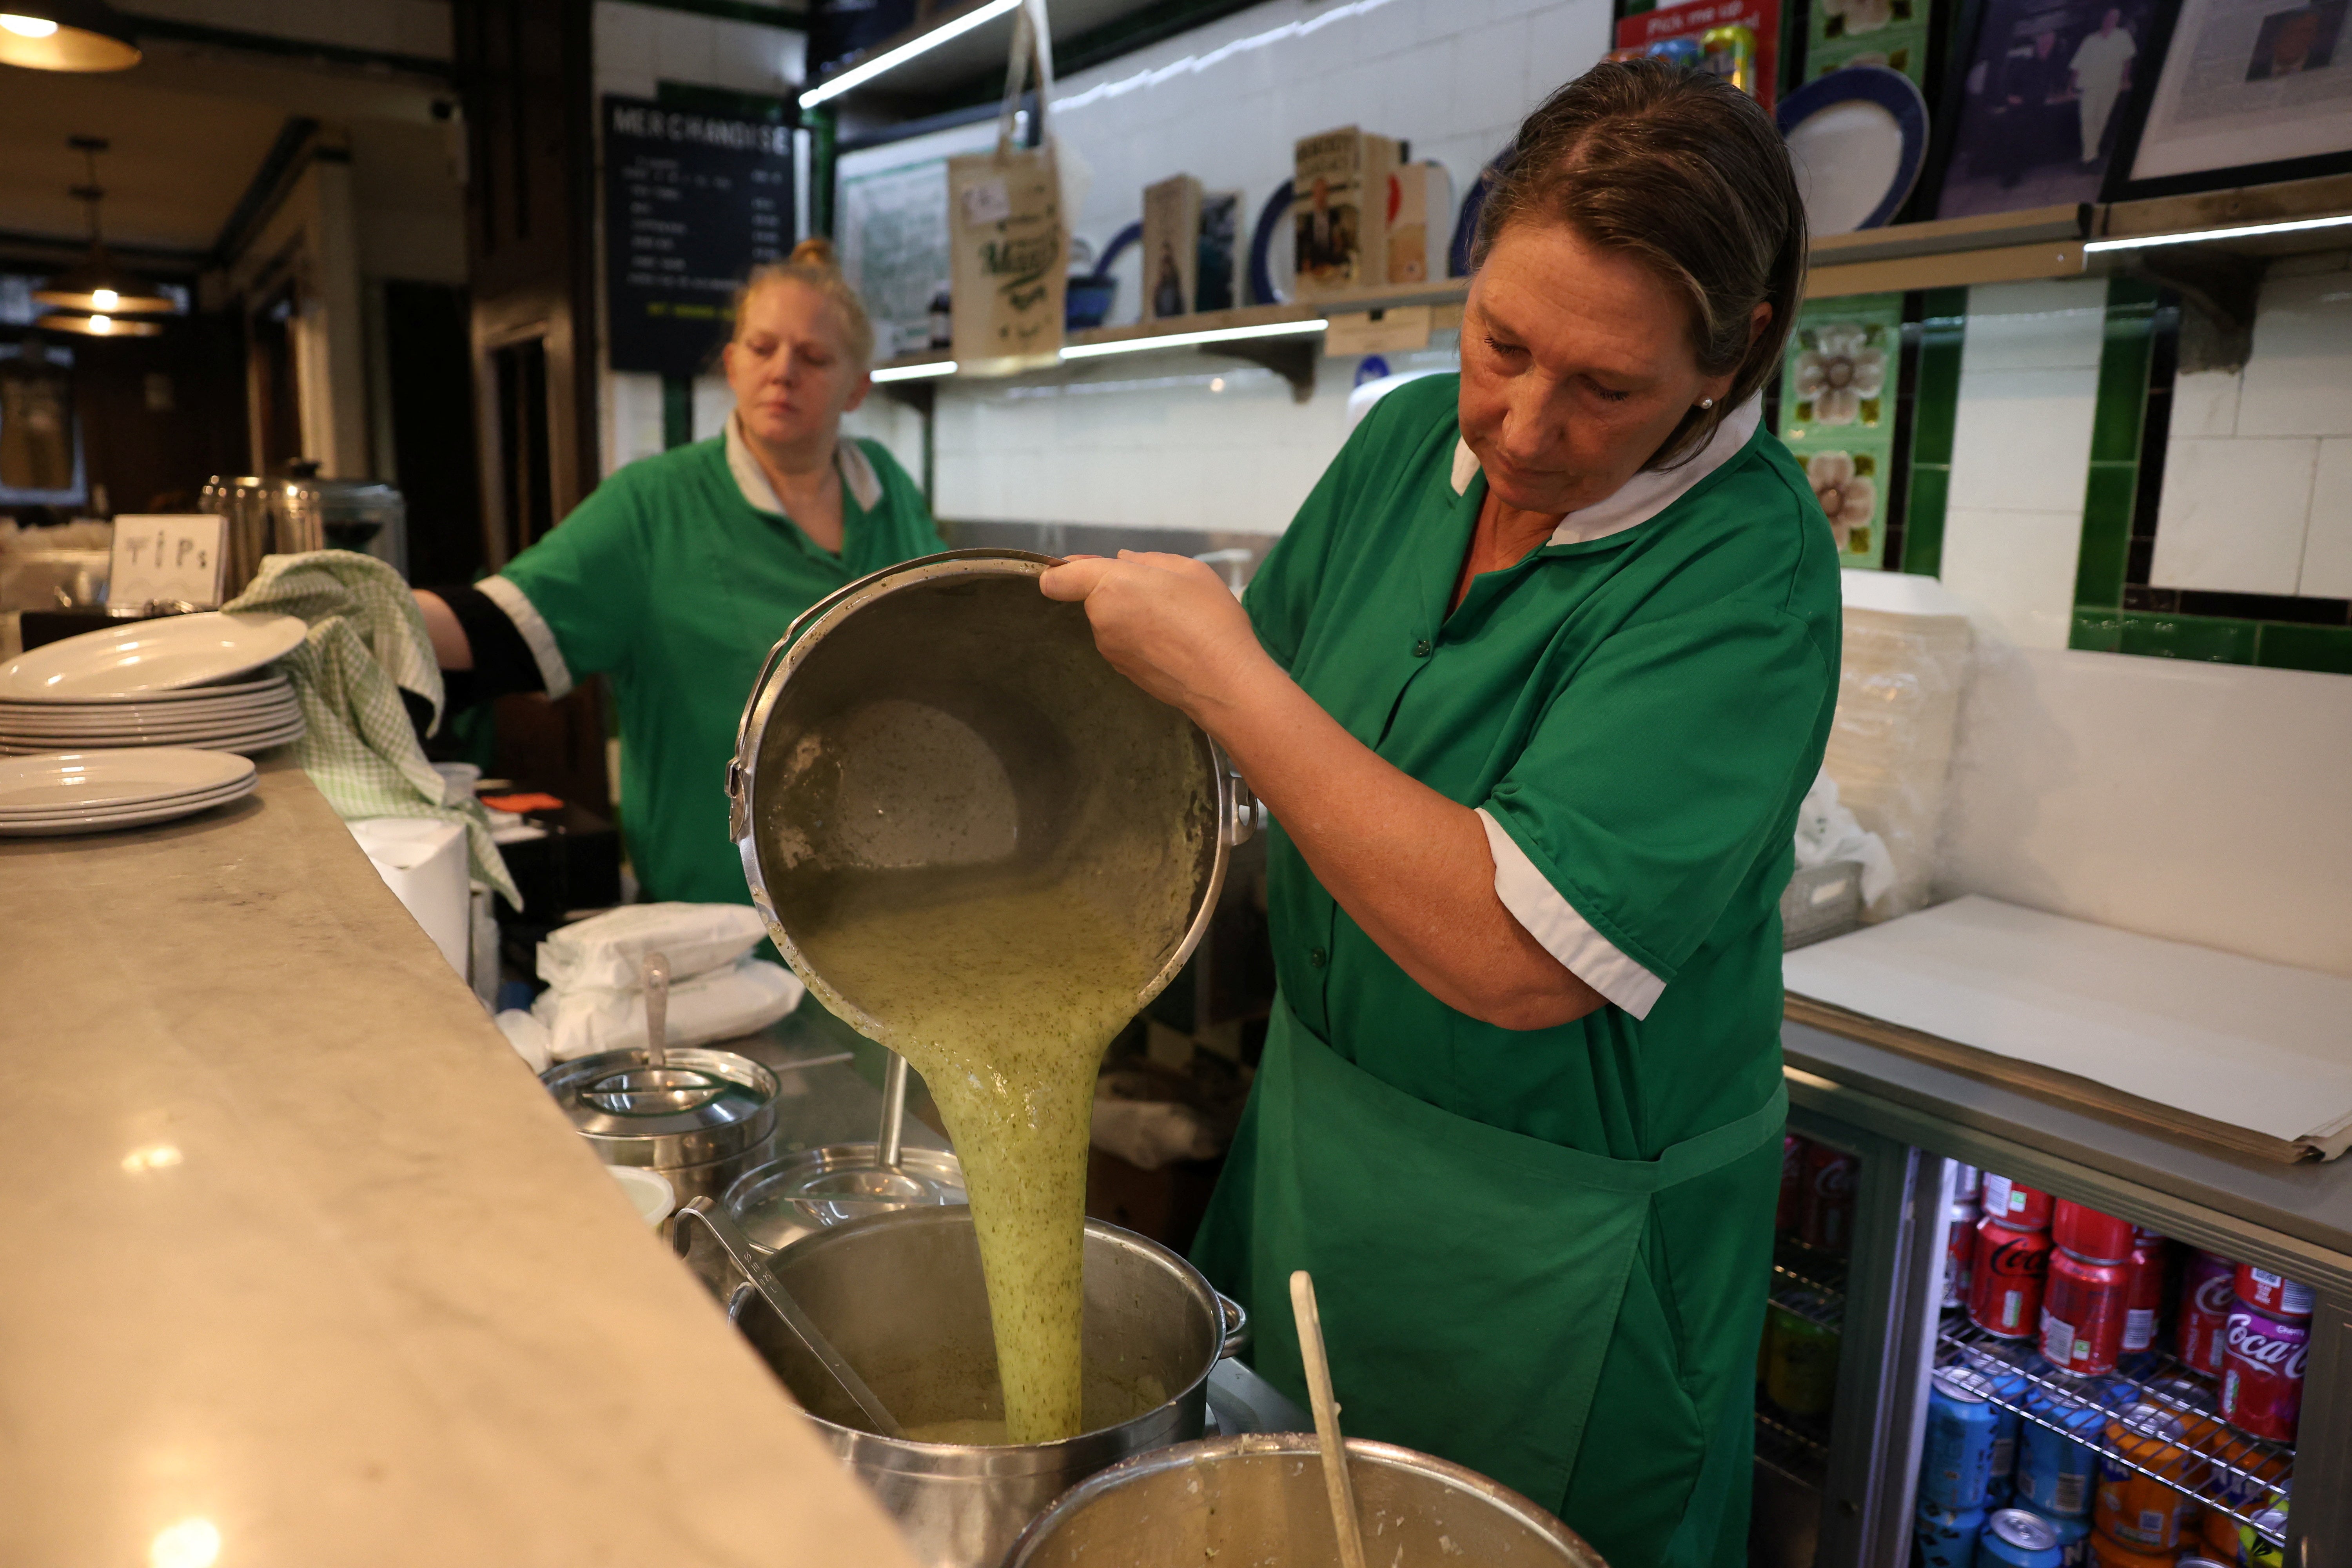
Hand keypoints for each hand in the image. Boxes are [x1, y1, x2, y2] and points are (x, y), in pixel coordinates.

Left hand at [1037, 551, 1267, 722]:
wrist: (1224, 681)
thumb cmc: (1210, 620)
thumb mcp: (1188, 570)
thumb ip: (1149, 560)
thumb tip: (1124, 559)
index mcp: (1110, 586)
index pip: (1058, 579)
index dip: (1063, 571)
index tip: (1081, 568)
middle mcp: (1102, 620)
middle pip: (1094, 596)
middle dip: (1119, 589)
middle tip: (1160, 590)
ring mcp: (1110, 649)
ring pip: (1112, 620)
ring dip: (1132, 615)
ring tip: (1174, 618)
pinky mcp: (1123, 671)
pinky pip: (1124, 642)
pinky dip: (1141, 637)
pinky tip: (1173, 639)